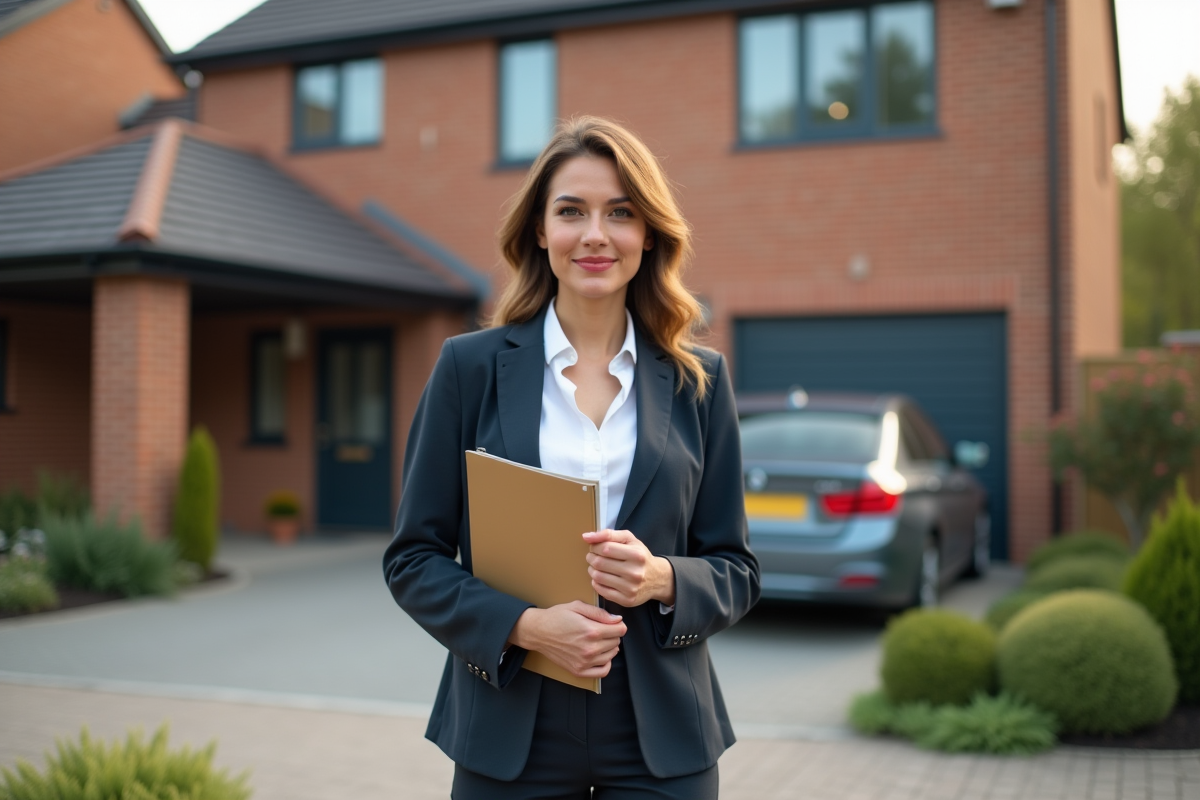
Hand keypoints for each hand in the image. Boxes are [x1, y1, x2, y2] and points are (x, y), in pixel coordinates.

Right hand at [508, 601, 626, 677]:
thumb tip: (617, 619)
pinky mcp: (579, 670)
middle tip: (602, 629)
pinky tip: (600, 655)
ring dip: (609, 647)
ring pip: (612, 655)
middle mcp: (590, 648)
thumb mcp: (578, 606)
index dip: (618, 624)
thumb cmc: (556, 617)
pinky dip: (606, 663)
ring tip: (598, 640)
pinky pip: (603, 671)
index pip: (620, 630)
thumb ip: (600, 613)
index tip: (613, 622)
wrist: (538, 632)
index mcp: (592, 631)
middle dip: (613, 634)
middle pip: (616, 642)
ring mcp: (585, 662)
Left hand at [583, 529, 675, 607]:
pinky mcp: (627, 600)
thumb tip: (586, 536)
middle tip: (592, 556)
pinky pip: (601, 591)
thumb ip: (608, 534)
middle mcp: (635, 572)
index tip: (594, 547)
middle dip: (591, 558)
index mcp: (636, 555)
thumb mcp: (629, 540)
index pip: (605, 548)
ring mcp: (631, 588)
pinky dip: (596, 583)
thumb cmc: (640, 556)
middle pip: (600, 563)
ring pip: (598, 577)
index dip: (594, 547)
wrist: (657, 579)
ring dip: (592, 570)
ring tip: (596, 567)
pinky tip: (601, 578)